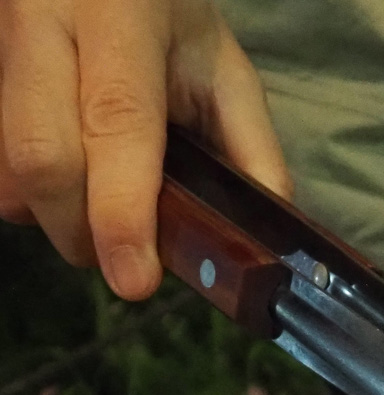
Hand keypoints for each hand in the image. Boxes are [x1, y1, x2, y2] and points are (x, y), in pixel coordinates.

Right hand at [0, 0, 287, 299]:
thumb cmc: (166, 17)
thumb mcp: (222, 69)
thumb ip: (250, 148)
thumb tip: (258, 241)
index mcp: (118, 15)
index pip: (117, 122)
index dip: (121, 211)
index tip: (136, 280)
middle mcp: (40, 20)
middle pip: (42, 157)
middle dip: (82, 232)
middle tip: (123, 258)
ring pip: (6, 167)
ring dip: (51, 215)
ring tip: (95, 211)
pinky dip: (28, 192)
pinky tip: (65, 181)